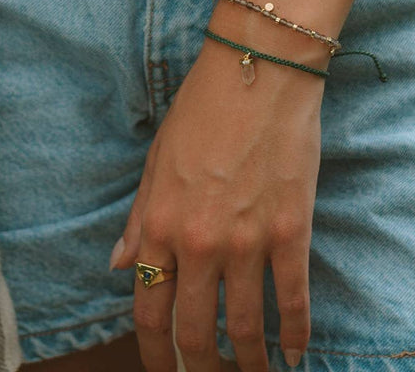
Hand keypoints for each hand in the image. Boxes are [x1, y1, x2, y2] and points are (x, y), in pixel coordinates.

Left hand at [109, 34, 323, 371]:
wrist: (259, 72)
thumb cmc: (202, 108)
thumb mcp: (157, 159)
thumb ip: (140, 218)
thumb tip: (118, 263)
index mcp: (161, 223)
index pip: (149, 309)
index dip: (155, 353)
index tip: (165, 370)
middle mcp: (200, 242)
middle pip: (196, 331)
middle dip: (202, 368)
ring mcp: (248, 241)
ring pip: (247, 327)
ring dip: (249, 364)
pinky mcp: (291, 232)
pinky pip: (294, 300)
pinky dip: (295, 335)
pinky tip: (295, 354)